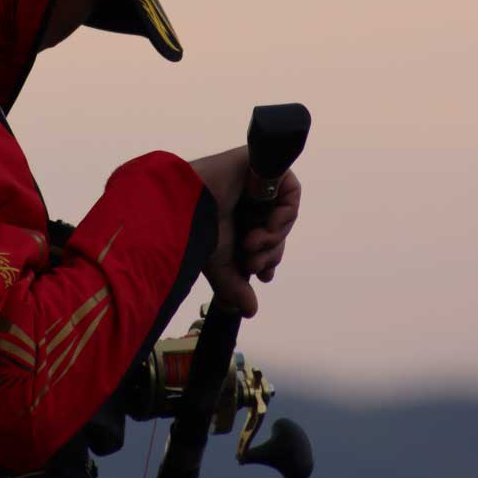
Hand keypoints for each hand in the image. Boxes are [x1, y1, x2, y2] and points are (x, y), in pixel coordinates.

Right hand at [188, 146, 301, 316]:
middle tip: (255, 265)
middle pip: (277, 229)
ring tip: (251, 244)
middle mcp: (247, 200)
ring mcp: (256, 182)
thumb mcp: (219, 265)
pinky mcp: (263, 165)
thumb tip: (250, 312)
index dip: (269, 259)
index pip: (265, 239)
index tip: (263, 275)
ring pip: (284, 214)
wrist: (186, 205)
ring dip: (274, 237)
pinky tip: (266, 227)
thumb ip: (235, 288)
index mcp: (235, 217)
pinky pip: (291, 192)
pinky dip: (284, 215)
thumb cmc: (196, 229)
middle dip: (271, 252)